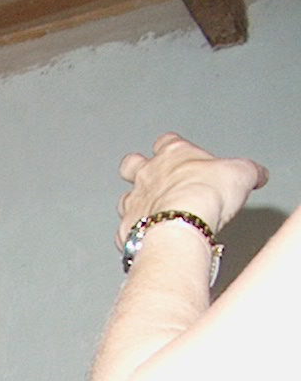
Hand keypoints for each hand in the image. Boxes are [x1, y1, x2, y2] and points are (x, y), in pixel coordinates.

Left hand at [116, 133, 267, 243]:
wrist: (182, 224)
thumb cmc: (206, 194)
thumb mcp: (240, 174)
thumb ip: (247, 171)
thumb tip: (256, 173)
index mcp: (173, 154)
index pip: (167, 141)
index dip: (171, 145)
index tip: (176, 149)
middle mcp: (147, 176)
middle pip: (131, 163)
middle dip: (135, 168)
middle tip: (147, 176)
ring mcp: (134, 202)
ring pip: (124, 198)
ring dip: (135, 204)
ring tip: (149, 212)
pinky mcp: (127, 230)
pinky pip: (126, 231)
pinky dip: (135, 235)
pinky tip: (145, 239)